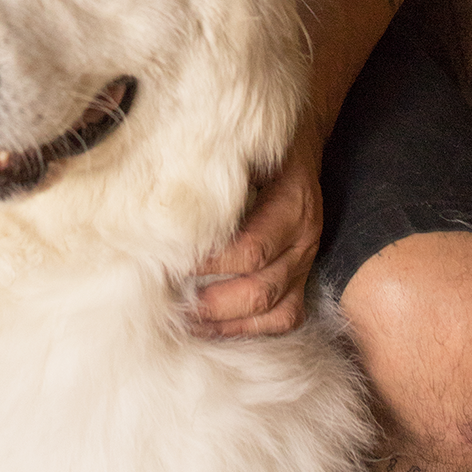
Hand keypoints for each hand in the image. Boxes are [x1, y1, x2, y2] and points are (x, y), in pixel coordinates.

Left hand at [193, 117, 324, 337]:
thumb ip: (216, 173)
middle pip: (261, 289)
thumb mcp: (244, 149)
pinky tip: (216, 327)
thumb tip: (166, 198)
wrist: (300, 143)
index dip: (211, 264)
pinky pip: (286, 317)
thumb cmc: (262, 146)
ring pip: (275, 311)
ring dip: (228, 322)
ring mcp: (304, 262)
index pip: (252, 250)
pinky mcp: (301, 278)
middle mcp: (302, 239)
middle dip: (213, 303)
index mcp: (291, 204)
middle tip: (171, 303)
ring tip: (187, 321)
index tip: (172, 263)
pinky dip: (252, 329)